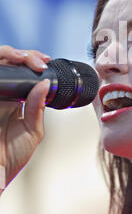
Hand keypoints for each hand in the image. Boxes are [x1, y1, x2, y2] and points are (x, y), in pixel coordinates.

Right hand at [0, 46, 50, 189]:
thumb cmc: (10, 158)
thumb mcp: (32, 132)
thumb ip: (37, 108)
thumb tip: (44, 85)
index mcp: (14, 101)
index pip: (23, 73)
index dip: (32, 62)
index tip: (45, 62)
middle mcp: (1, 95)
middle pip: (9, 62)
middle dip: (24, 55)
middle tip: (38, 60)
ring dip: (9, 54)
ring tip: (24, 58)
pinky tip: (9, 64)